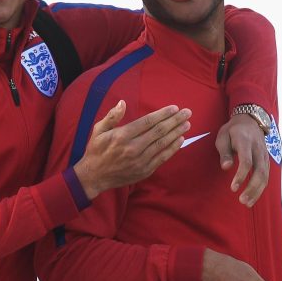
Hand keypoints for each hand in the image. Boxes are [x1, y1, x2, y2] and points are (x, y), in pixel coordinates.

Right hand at [73, 101, 190, 198]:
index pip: (147, 122)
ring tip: (187, 124)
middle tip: (187, 112)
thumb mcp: (98, 130)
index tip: (174, 108)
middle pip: (159, 131)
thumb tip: (122, 103)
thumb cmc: (96, 151)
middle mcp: (133, 148)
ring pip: (163, 144)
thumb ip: (112, 116)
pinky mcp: (144, 170)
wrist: (94, 177)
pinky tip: (180, 140)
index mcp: (122, 136)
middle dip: (175, 121)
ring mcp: (140, 161)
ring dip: (177, 133)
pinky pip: (162, 158)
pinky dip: (173, 148)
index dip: (162, 114)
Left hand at [215, 114, 268, 206]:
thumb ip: (224, 152)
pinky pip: (266, 176)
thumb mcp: (223, 136)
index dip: (241, 176)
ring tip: (247, 203)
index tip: (233, 188)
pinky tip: (253, 197)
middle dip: (252, 188)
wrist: (250, 120)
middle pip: (260, 172)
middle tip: (242, 200)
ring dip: (257, 191)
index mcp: (246, 142)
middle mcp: (258, 149)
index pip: (247, 162)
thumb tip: (226, 167)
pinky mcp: (266, 160)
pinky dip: (260, 188)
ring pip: (265, 176)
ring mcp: (264, 155)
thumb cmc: (233, 131)